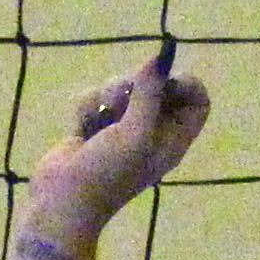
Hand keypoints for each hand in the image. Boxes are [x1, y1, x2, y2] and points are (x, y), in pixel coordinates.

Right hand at [27, 43, 208, 230]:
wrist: (62, 203)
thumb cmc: (107, 174)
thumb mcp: (135, 133)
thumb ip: (150, 92)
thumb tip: (161, 55)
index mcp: (174, 138)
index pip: (197, 98)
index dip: (184, 83)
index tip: (164, 82)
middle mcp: (152, 130)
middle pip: (157, 82)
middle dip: (135, 84)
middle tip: (121, 103)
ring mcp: (123, 127)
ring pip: (122, 84)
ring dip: (107, 97)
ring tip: (98, 123)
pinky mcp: (95, 124)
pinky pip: (95, 96)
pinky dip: (87, 109)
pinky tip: (80, 132)